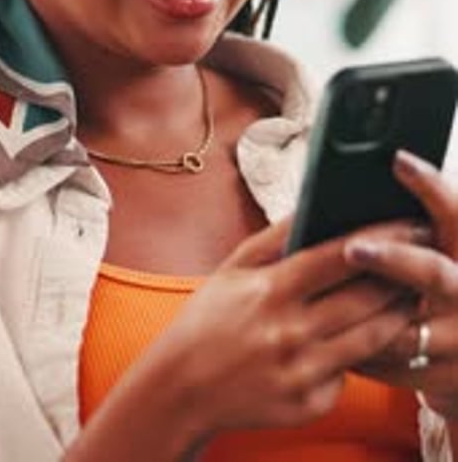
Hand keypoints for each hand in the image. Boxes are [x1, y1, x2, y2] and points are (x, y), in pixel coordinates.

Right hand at [159, 215, 418, 441]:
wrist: (180, 387)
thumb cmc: (208, 318)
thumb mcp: (234, 266)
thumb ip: (277, 236)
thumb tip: (313, 202)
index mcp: (271, 292)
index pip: (338, 257)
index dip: (381, 237)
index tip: (411, 222)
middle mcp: (289, 333)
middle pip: (364, 298)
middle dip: (400, 274)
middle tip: (424, 256)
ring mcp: (302, 373)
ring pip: (370, 338)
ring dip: (397, 312)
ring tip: (411, 292)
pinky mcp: (310, 404)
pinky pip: (350, 373)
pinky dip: (361, 352)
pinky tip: (371, 333)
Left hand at [344, 150, 457, 420]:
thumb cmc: (437, 283)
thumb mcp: (438, 249)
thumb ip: (409, 228)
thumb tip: (359, 181)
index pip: (454, 212)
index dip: (430, 186)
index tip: (398, 159)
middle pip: (433, 272)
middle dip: (392, 258)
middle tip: (352, 246)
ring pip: (402, 327)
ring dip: (358, 312)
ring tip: (318, 295)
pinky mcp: (441, 378)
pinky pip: (387, 365)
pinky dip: (354, 350)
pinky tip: (323, 334)